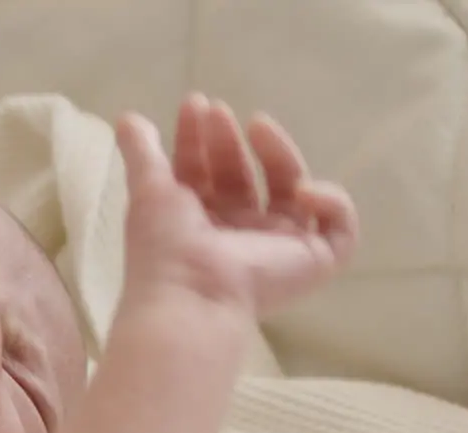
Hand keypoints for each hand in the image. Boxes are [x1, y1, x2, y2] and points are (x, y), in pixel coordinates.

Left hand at [114, 94, 358, 317]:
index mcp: (199, 223)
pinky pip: (339, 228)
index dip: (200, 138)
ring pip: (294, 192)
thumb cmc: (165, 247)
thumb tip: (127, 117)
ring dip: (281, 153)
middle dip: (231, 141)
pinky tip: (302, 189)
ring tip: (258, 125)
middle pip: (245, 177)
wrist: (193, 294)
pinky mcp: (313, 261)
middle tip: (220, 112)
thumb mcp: (147, 189)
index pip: (205, 173)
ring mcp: (278, 247)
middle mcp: (238, 234)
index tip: (196, 104)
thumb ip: (141, 152)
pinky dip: (331, 203)